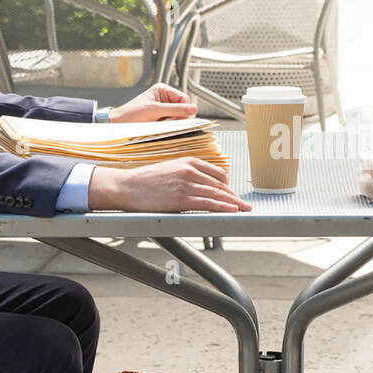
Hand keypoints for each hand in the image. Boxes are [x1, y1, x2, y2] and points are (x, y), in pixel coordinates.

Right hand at [88, 158, 250, 212]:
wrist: (126, 186)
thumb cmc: (145, 180)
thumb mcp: (170, 169)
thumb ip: (188, 175)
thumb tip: (203, 186)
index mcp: (188, 161)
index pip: (218, 173)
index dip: (229, 186)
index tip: (234, 195)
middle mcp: (190, 171)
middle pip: (220, 185)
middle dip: (235, 197)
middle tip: (245, 205)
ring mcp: (186, 185)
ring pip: (217, 194)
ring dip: (233, 203)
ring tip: (243, 210)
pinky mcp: (180, 199)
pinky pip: (207, 203)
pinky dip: (222, 207)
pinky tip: (231, 210)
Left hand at [109, 83, 197, 122]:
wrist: (118, 125)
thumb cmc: (131, 114)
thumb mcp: (154, 110)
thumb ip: (175, 109)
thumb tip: (193, 108)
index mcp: (163, 90)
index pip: (184, 99)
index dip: (182, 109)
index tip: (174, 117)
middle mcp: (165, 99)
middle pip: (182, 110)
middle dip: (175, 118)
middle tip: (162, 121)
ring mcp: (163, 110)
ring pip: (178, 119)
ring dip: (170, 124)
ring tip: (157, 124)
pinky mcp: (161, 120)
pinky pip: (172, 125)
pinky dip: (167, 128)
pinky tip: (157, 127)